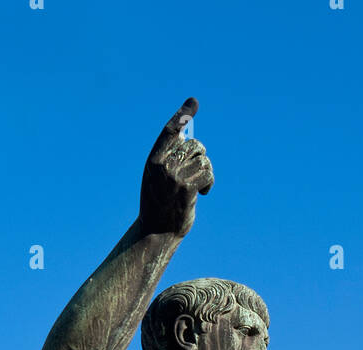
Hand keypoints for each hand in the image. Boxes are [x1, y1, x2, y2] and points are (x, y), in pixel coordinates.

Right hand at [139, 98, 213, 236]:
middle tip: (195, 173)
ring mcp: (174, 177)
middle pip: (194, 145)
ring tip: (199, 185)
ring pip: (203, 159)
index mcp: (153, 160)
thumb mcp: (159, 179)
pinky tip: (203, 193)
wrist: (156, 232)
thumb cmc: (159, 204)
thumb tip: (191, 140)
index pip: (169, 131)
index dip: (182, 116)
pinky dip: (209, 182)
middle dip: (200, 157)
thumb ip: (170, 159)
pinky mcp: (187, 188)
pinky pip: (208, 173)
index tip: (193, 103)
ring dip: (206, 172)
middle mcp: (162, 165)